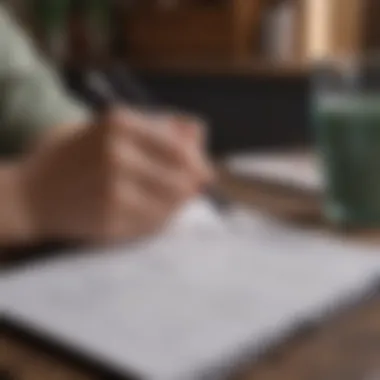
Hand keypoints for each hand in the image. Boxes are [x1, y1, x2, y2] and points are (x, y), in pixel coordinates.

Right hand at [19, 108, 213, 242]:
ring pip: (172, 205)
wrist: (31, 194)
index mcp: (120, 124)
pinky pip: (154, 224)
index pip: (181, 149)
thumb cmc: (75, 156)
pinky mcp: (110, 221)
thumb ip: (158, 126)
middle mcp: (118, 155)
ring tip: (168, 200)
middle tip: (193, 189)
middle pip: (182, 179)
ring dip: (178, 205)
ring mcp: (114, 191)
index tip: (203, 171)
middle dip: (191, 187)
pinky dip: (161, 220)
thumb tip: (199, 134)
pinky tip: (151, 213)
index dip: (197, 163)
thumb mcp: (111, 128)